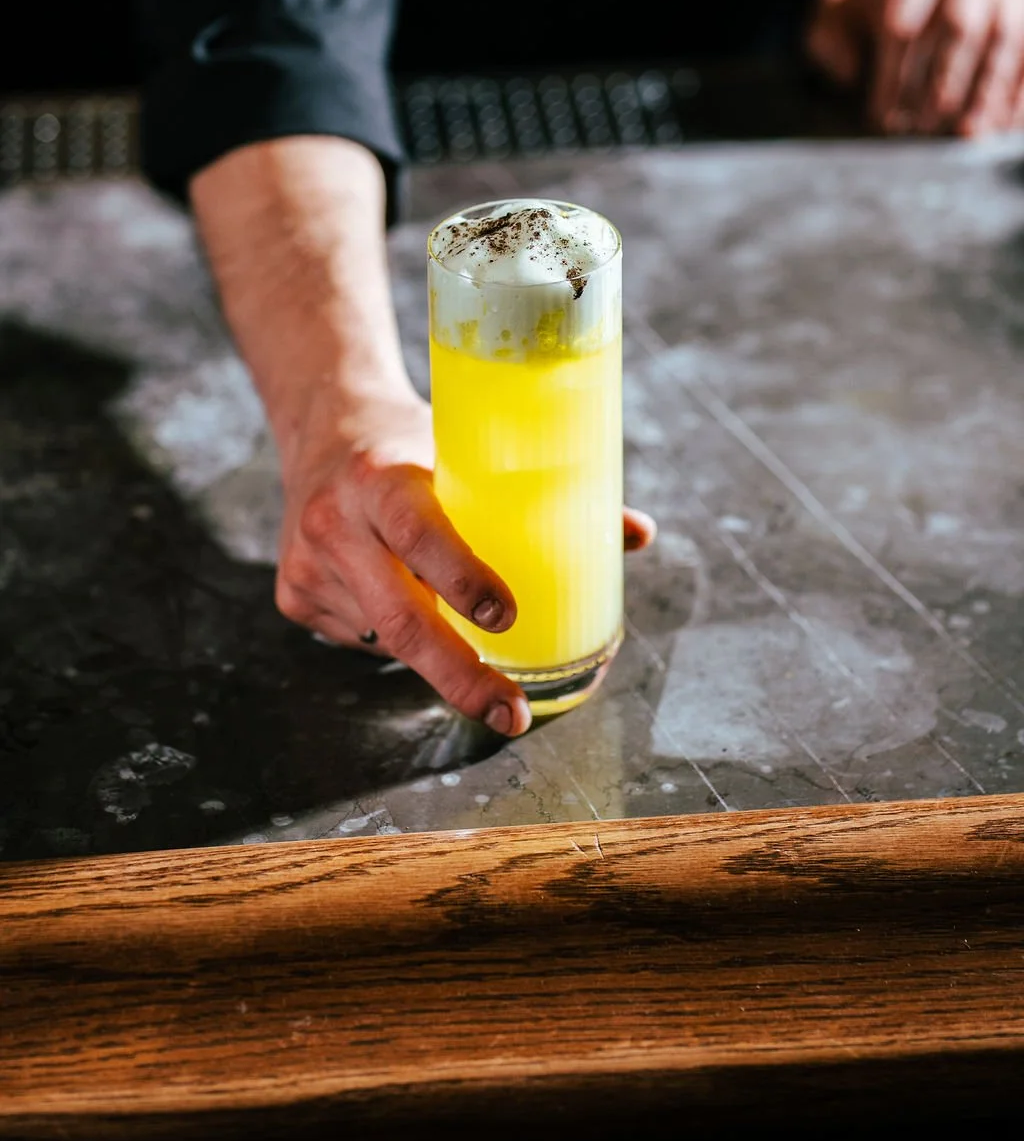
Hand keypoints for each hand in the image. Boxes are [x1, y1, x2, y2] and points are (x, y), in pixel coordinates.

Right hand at [275, 390, 655, 735]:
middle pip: (400, 618)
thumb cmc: (412, 441)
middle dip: (461, 675)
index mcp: (380, 477)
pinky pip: (361, 638)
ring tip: (467, 636)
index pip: (419, 533)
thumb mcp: (465, 447)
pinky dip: (396, 636)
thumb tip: (637, 534)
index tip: (506, 617)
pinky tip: (403, 598)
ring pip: (385, 637)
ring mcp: (306, 564)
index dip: (462, 578)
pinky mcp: (293, 596)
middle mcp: (334, 522)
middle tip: (511, 712)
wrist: (320, 429)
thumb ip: (542, 494)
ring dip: (437, 651)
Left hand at [805, 0, 1023, 137]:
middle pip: (956, 26)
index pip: (901, 23)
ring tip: (964, 135)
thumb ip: (826, 34)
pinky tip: (1000, 129)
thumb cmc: (883, 14)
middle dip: (939, 82)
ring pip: (1003, 39)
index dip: (891, 76)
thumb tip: (845, 66)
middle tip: (921, 127)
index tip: (879, 117)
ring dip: (984, 92)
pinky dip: (1016, 94)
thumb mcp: (843, 16)